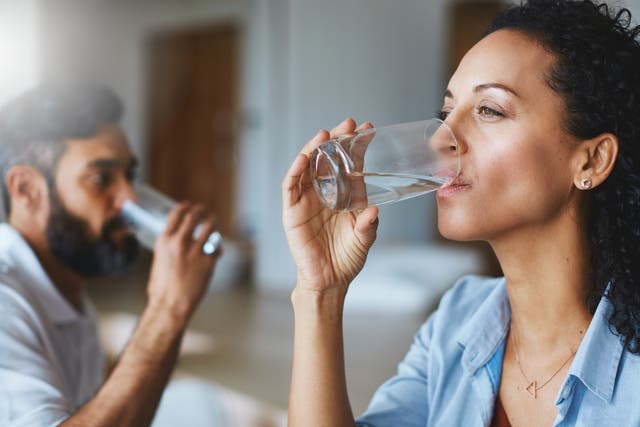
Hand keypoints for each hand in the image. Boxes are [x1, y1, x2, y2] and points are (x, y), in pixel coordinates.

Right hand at [146, 203, 219, 321]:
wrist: (170, 305)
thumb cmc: (162, 288)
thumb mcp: (159, 261)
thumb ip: (169, 247)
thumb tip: (178, 240)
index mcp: (164, 241)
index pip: (176, 214)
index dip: (185, 207)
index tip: (189, 206)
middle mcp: (180, 242)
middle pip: (194, 216)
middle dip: (201, 211)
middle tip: (204, 211)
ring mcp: (195, 251)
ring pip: (209, 226)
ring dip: (212, 222)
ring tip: (214, 221)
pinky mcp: (208, 261)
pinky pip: (216, 248)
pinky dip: (217, 248)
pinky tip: (216, 251)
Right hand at [282, 118, 378, 292]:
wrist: (329, 281)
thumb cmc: (347, 259)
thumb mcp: (364, 239)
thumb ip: (369, 224)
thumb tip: (373, 209)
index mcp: (345, 195)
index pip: (350, 164)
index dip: (357, 146)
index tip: (368, 129)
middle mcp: (325, 192)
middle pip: (327, 159)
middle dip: (336, 140)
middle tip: (348, 124)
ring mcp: (307, 200)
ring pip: (308, 167)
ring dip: (314, 149)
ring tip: (324, 135)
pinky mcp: (292, 211)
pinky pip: (290, 187)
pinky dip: (295, 170)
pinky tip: (303, 158)